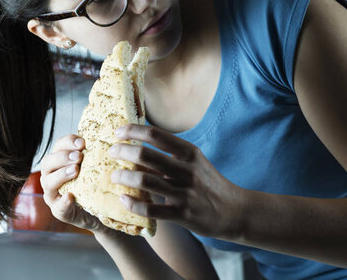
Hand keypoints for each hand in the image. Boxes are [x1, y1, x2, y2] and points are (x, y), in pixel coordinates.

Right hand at [40, 134, 112, 234]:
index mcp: (59, 161)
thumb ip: (95, 153)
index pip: (58, 146)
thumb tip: (110, 137)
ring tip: (75, 171)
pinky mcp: (59, 211)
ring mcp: (53, 194)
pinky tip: (70, 197)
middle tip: (79, 157)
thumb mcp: (95, 166)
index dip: (68, 142)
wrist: (101, 210)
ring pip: (48, 182)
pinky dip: (63, 202)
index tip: (83, 142)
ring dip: (61, 175)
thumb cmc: (96, 183)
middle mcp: (51, 176)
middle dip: (62, 157)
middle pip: (47, 162)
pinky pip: (58, 207)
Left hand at [108, 124, 239, 238]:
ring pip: (145, 181)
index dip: (134, 130)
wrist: (234, 211)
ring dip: (124, 177)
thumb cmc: (209, 182)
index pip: (156, 135)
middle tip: (111, 152)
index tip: (118, 132)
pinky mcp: (182, 215)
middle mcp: (187, 170)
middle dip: (123, 151)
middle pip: (146, 155)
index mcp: (190, 153)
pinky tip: (124, 200)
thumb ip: (172, 152)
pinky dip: (133, 204)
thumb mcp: (195, 161)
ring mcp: (184, 193)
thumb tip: (140, 141)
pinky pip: (151, 209)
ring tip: (114, 175)